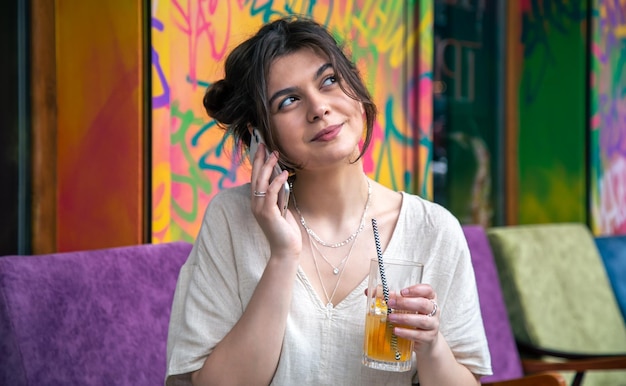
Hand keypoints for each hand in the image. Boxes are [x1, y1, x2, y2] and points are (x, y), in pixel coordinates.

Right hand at [250, 143, 300, 257]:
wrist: (285, 249)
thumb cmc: (285, 230)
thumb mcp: (282, 207)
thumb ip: (279, 194)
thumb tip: (282, 176)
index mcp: (257, 201)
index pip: (255, 178)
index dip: (257, 162)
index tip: (261, 147)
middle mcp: (255, 203)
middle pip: (255, 177)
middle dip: (259, 159)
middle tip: (263, 144)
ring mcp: (260, 209)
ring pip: (261, 183)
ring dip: (268, 167)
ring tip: (275, 154)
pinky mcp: (268, 214)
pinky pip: (271, 193)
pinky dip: (277, 182)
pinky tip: (284, 173)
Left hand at [386, 284, 439, 352]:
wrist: (424, 340)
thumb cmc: (413, 319)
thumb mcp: (404, 307)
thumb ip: (390, 298)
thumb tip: (369, 292)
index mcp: (429, 298)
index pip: (428, 290)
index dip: (416, 289)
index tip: (402, 291)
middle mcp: (434, 310)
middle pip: (423, 304)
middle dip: (405, 303)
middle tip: (390, 304)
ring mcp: (433, 324)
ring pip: (422, 320)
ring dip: (404, 318)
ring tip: (390, 318)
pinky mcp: (429, 337)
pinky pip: (419, 335)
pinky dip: (406, 333)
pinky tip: (396, 331)